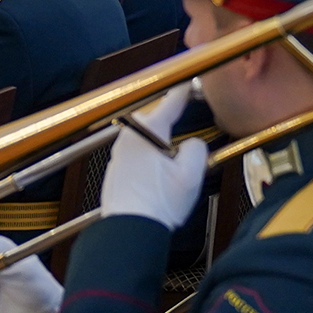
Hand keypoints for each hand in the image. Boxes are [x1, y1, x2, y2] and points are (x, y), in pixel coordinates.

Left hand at [99, 82, 209, 230]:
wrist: (130, 230)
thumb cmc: (159, 203)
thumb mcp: (191, 174)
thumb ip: (197, 148)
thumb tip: (193, 144)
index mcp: (148, 130)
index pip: (172, 102)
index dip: (186, 91)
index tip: (193, 83)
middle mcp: (129, 136)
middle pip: (155, 117)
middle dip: (170, 116)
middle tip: (186, 117)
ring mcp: (119, 152)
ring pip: (145, 135)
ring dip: (160, 139)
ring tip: (175, 154)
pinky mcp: (116, 168)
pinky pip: (137, 152)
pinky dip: (150, 155)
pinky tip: (160, 173)